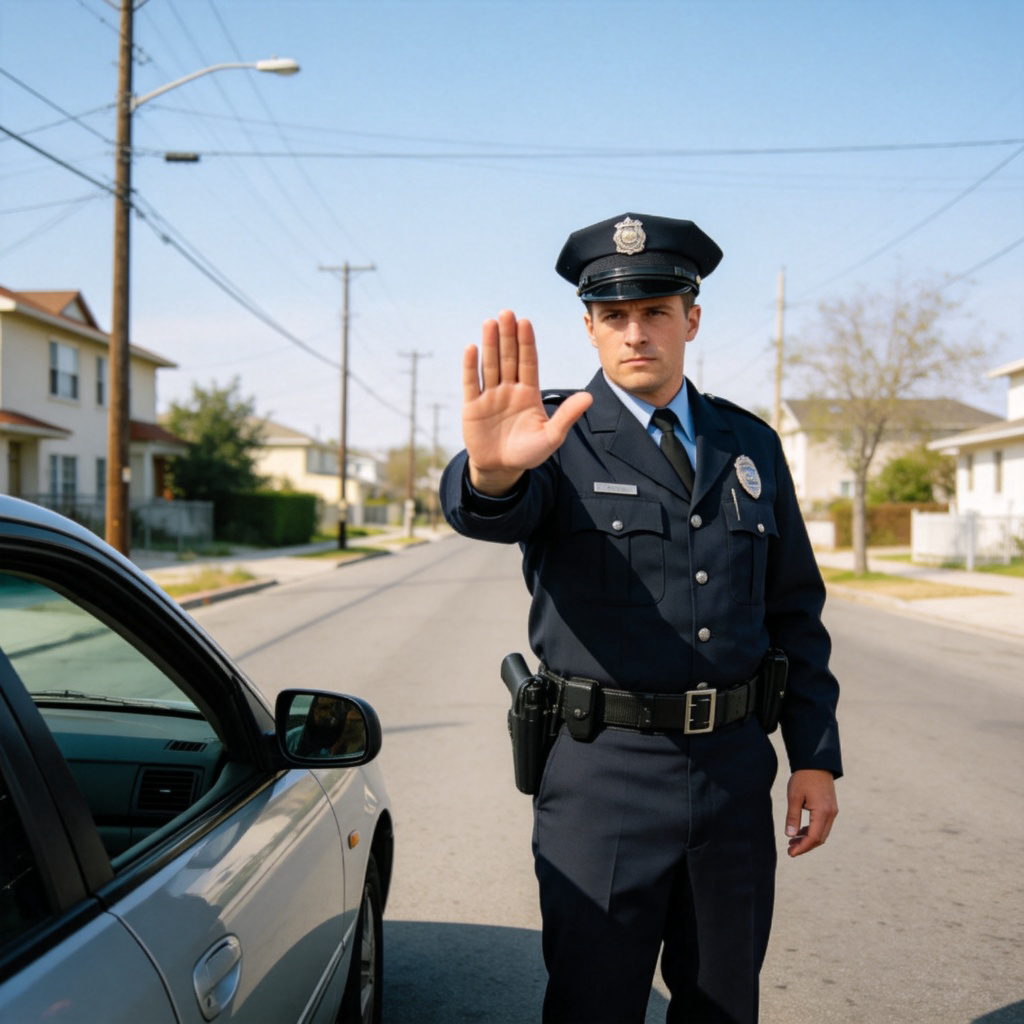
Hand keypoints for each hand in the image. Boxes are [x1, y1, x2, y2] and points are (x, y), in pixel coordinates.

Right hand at [462, 310, 591, 494]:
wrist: (502, 468)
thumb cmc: (528, 452)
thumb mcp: (551, 437)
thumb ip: (567, 416)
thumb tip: (588, 397)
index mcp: (529, 393)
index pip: (528, 362)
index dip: (526, 343)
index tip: (526, 322)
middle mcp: (509, 389)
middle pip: (509, 358)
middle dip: (508, 336)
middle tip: (507, 313)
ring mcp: (490, 396)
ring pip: (490, 365)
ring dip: (490, 344)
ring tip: (490, 323)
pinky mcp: (473, 406)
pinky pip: (472, 383)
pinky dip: (471, 366)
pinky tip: (472, 348)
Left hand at [784, 769, 837, 856]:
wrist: (816, 762)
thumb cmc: (803, 777)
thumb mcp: (794, 796)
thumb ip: (792, 817)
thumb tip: (790, 835)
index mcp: (823, 812)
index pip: (814, 838)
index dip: (802, 847)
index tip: (791, 853)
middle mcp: (831, 814)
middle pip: (820, 838)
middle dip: (805, 846)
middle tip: (790, 850)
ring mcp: (832, 811)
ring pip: (822, 833)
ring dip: (808, 839)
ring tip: (792, 842)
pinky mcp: (830, 808)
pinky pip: (823, 825)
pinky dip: (812, 831)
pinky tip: (800, 831)